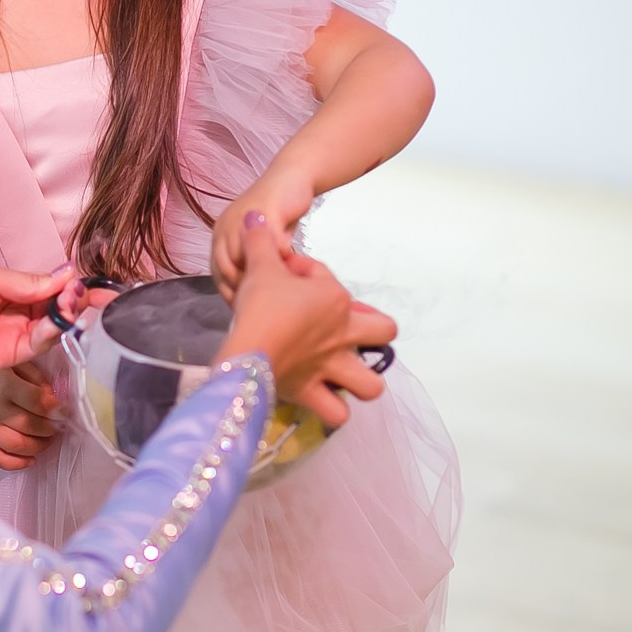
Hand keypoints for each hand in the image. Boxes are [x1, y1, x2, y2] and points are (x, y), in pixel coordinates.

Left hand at [0, 262, 89, 374]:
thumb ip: (30, 282)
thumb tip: (68, 275)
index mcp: (12, 289)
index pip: (50, 287)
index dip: (70, 285)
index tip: (87, 282)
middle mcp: (19, 311)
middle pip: (57, 307)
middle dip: (74, 300)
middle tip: (80, 294)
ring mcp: (18, 333)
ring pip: (54, 325)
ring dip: (67, 314)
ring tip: (70, 304)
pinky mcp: (14, 354)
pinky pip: (41, 342)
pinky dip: (53, 331)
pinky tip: (58, 319)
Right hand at [0, 360, 59, 470]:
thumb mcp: (8, 360)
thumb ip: (33, 374)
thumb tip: (52, 394)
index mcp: (4, 385)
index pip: (40, 403)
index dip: (57, 408)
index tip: (63, 407)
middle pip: (33, 426)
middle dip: (51, 428)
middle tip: (58, 424)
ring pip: (18, 445)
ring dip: (39, 446)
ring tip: (47, 439)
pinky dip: (16, 463)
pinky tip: (30, 459)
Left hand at [212, 159, 315, 295]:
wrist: (294, 177)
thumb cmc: (277, 214)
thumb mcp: (260, 243)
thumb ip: (251, 264)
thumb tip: (252, 300)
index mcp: (220, 235)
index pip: (217, 273)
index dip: (231, 294)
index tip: (248, 310)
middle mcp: (226, 226)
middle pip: (227, 268)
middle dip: (246, 290)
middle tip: (267, 303)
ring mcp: (243, 217)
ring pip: (247, 258)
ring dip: (265, 276)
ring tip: (282, 289)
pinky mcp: (266, 209)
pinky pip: (272, 242)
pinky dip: (283, 258)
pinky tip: (294, 266)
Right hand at [221, 217, 395, 429]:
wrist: (247, 347)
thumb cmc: (259, 305)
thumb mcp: (259, 267)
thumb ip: (260, 241)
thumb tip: (255, 217)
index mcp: (334, 299)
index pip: (324, 277)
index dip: (304, 274)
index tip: (283, 278)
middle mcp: (343, 335)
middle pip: (384, 332)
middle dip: (374, 333)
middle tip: (346, 334)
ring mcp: (332, 368)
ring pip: (371, 386)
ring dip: (360, 382)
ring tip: (341, 375)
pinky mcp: (314, 394)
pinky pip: (336, 414)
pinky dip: (332, 410)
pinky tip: (322, 400)